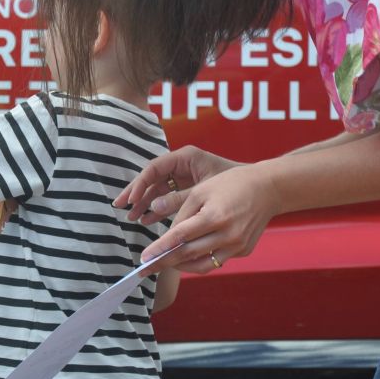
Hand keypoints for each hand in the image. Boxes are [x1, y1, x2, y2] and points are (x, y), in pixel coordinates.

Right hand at [114, 145, 239, 221]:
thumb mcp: (205, 190)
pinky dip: (157, 209)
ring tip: (134, 218)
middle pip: (151, 178)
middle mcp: (181, 165)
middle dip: (136, 194)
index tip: (128, 199)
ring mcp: (182, 176)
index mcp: (186, 157)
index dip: (139, 184)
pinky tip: (148, 221)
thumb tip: (152, 207)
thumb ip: (180, 199)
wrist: (258, 186)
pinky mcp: (186, 188)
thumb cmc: (234, 183)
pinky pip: (166, 198)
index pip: (154, 168)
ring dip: (145, 204)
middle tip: (121, 207)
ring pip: (156, 189)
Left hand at [137, 161, 282, 274]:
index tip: (143, 258)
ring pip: (202, 265)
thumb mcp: (202, 190)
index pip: (180, 237)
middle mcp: (228, 235)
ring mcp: (238, 246)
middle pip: (189, 255)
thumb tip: (166, 236)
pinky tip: (188, 256)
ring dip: (181, 267)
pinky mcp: (244, 251)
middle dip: (164, 263)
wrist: (268, 189)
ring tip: (165, 264)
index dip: (160, 249)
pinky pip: (216, 260)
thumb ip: (181, 212)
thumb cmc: (231, 185)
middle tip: (145, 270)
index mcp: (215, 216)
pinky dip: (200, 260)